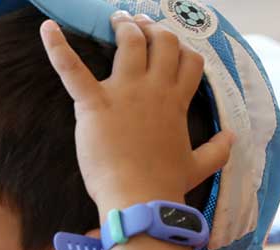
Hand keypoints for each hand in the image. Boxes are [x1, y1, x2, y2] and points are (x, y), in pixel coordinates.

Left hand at [40, 14, 233, 211]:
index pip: (190, 60)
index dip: (182, 48)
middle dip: (152, 27)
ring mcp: (125, 94)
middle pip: (163, 42)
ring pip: (131, 43)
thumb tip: (232, 138)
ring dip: (125, 26)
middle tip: (137, 23)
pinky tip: (47, 28)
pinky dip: (57, 47)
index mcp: (177, 103)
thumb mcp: (199, 166)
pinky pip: (73, 69)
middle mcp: (155, 90)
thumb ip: (217, 150)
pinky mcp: (94, 103)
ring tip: (116, 19)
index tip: (169, 44)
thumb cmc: (165, 185)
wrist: (138, 199)